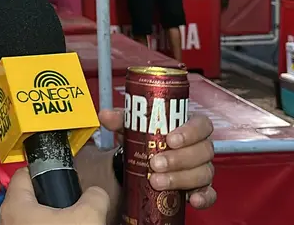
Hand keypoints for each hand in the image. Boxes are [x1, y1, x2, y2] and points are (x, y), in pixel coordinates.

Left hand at [0, 167, 108, 224]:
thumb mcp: (88, 217)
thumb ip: (94, 197)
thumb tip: (96, 194)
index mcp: (15, 204)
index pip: (24, 174)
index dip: (44, 170)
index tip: (61, 174)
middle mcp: (8, 219)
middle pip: (29, 198)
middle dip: (51, 199)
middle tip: (72, 202)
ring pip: (32, 219)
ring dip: (52, 219)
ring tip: (73, 221)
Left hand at [99, 109, 216, 209]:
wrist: (143, 161)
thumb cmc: (146, 138)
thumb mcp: (133, 126)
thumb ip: (121, 119)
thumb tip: (106, 115)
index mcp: (189, 127)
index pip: (201, 124)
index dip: (189, 132)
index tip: (170, 139)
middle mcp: (200, 147)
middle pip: (202, 151)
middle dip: (178, 159)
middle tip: (155, 163)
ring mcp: (202, 168)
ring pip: (202, 173)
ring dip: (180, 178)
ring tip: (157, 181)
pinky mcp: (201, 188)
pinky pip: (209, 194)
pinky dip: (203, 197)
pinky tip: (192, 200)